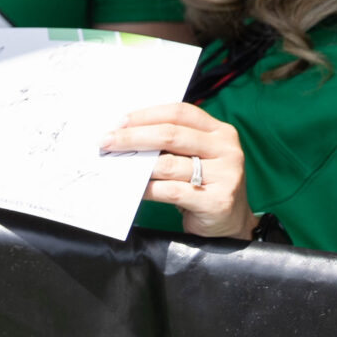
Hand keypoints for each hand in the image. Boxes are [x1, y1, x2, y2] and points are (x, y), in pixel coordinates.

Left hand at [102, 102, 252, 238]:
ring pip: (169, 164)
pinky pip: (171, 191)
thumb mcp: (196, 156)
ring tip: (116, 164)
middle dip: (133, 137)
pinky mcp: (217, 201)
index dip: (147, 115)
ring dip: (137, 165)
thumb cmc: (204, 184)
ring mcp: (225, 176)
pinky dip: (148, 189)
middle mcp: (226, 150)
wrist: (230, 223)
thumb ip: (173, 143)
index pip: (180, 113)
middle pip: (171, 135)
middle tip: (106, 141)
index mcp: (220, 132)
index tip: (120, 122)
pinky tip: (134, 188)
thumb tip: (126, 133)